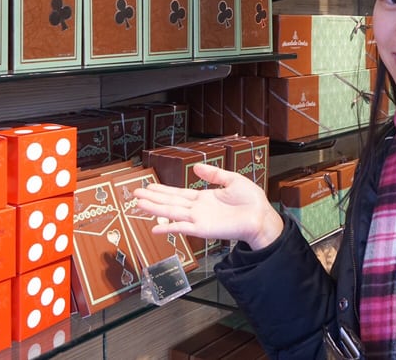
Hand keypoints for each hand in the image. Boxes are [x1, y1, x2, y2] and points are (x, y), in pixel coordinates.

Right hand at [133, 163, 283, 249]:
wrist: (261, 216)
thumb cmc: (251, 201)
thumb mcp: (232, 179)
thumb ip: (213, 174)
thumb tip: (196, 167)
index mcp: (204, 198)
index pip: (178, 193)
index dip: (162, 190)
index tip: (149, 186)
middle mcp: (198, 209)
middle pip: (170, 202)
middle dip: (152, 198)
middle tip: (135, 193)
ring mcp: (198, 219)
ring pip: (171, 213)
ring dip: (154, 209)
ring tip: (138, 204)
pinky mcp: (202, 229)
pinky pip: (182, 228)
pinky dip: (168, 228)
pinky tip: (155, 227)